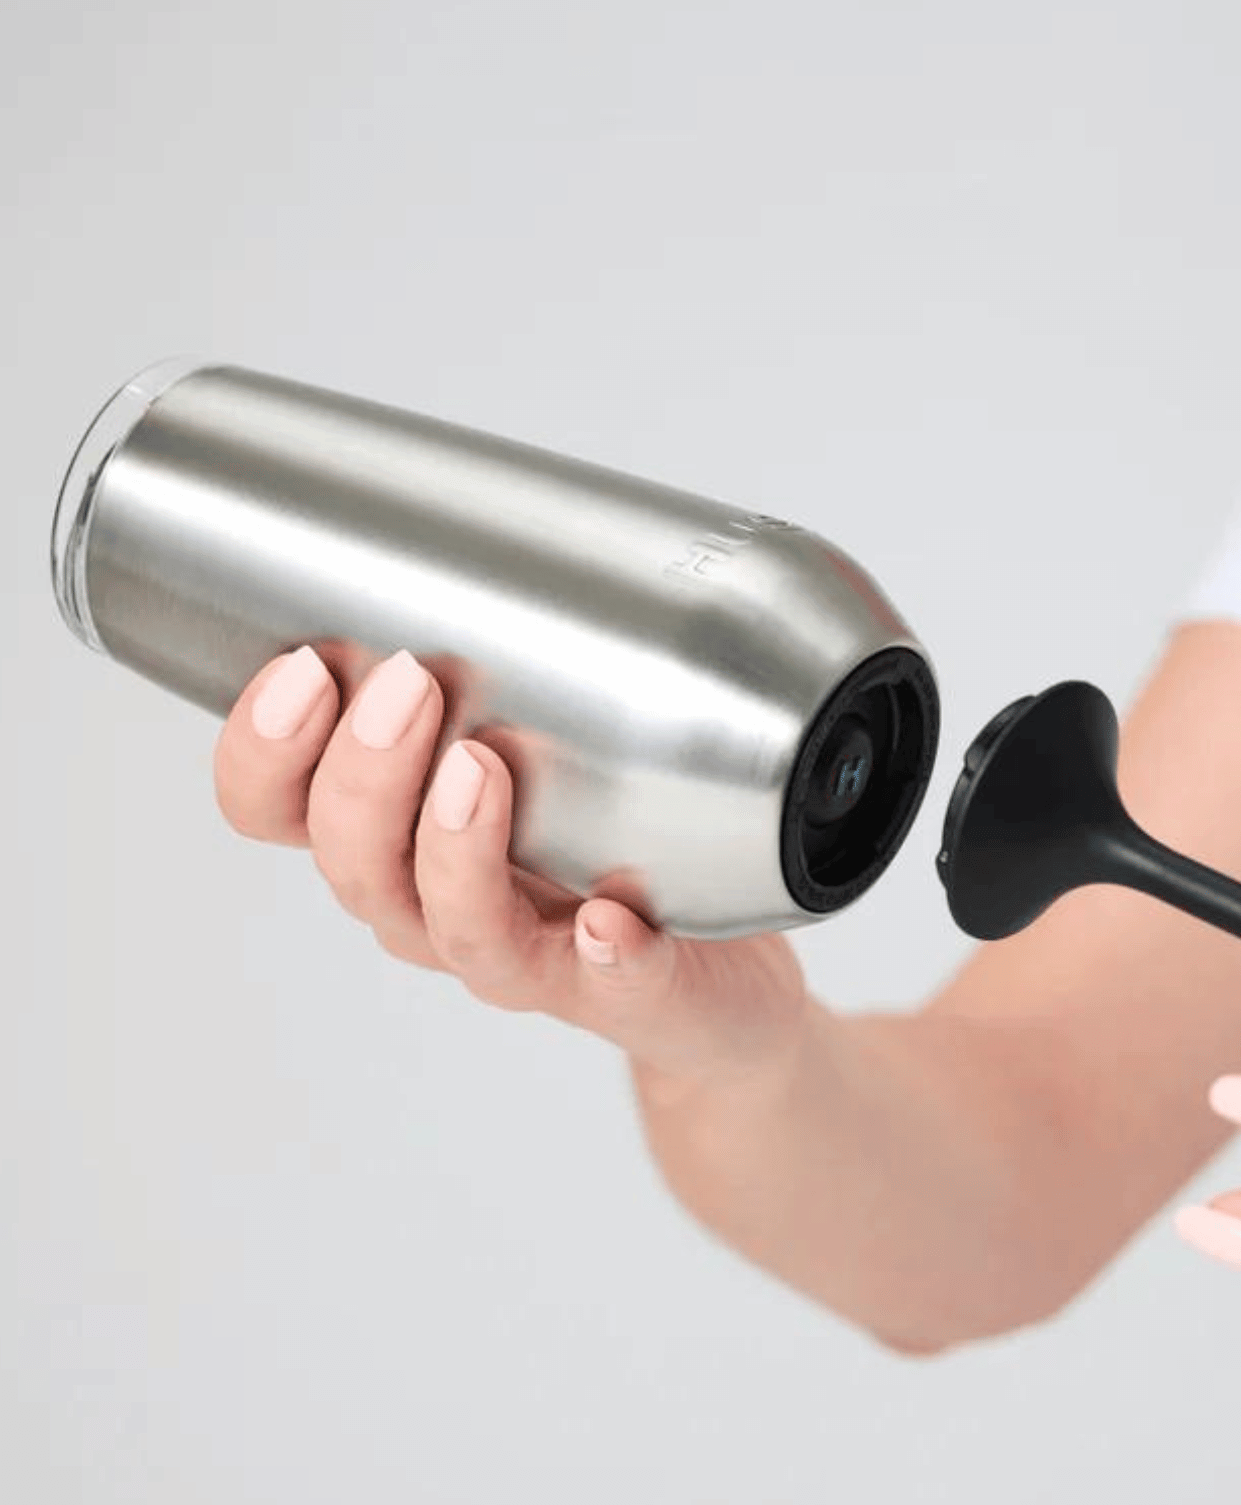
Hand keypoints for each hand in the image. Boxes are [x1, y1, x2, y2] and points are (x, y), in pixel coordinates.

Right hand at [212, 644, 806, 1088]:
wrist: (716, 978)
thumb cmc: (604, 839)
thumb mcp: (531, 736)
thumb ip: (491, 657)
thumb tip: (476, 516)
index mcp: (391, 834)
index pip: (275, 808)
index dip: (260, 751)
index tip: (299, 666)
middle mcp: (435, 904)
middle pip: (352, 863)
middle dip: (363, 774)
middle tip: (409, 684)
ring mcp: (530, 956)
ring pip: (457, 930)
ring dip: (456, 851)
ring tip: (482, 770)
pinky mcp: (630, 989)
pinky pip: (610, 987)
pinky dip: (606, 956)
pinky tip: (608, 920)